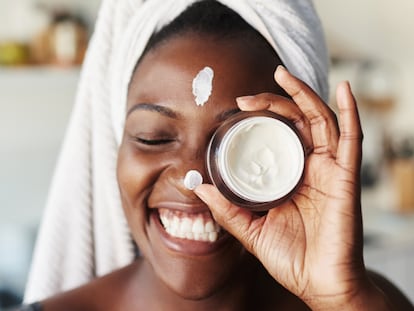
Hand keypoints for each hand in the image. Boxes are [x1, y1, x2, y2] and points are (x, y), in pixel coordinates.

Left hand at [195, 66, 382, 308]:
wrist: (318, 284)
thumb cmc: (290, 257)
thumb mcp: (251, 230)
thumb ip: (227, 209)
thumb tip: (199, 188)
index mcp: (289, 176)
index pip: (277, 136)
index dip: (259, 119)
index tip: (235, 111)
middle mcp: (310, 167)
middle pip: (296, 121)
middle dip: (273, 102)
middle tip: (245, 97)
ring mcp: (329, 169)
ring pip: (320, 120)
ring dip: (303, 94)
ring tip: (283, 74)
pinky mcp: (346, 177)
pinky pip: (352, 138)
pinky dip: (350, 110)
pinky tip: (344, 88)